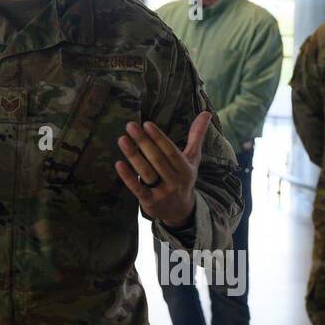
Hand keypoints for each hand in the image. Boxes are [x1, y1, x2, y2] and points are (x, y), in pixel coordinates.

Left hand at [114, 112, 211, 227]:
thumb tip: (206, 112)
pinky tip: (118, 163)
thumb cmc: (183, 178)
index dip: (159, 138)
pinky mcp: (149, 202)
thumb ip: (196, 135)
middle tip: (130, 126)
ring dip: (133, 156)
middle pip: (157, 160)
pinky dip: (128, 177)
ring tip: (122, 139)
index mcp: (185, 169)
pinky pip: (137, 188)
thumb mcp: (193, 159)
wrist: (181, 212)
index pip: (171, 151)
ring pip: (147, 172)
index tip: (146, 124)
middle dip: (144, 142)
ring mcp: (162, 193)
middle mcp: (175, 181)